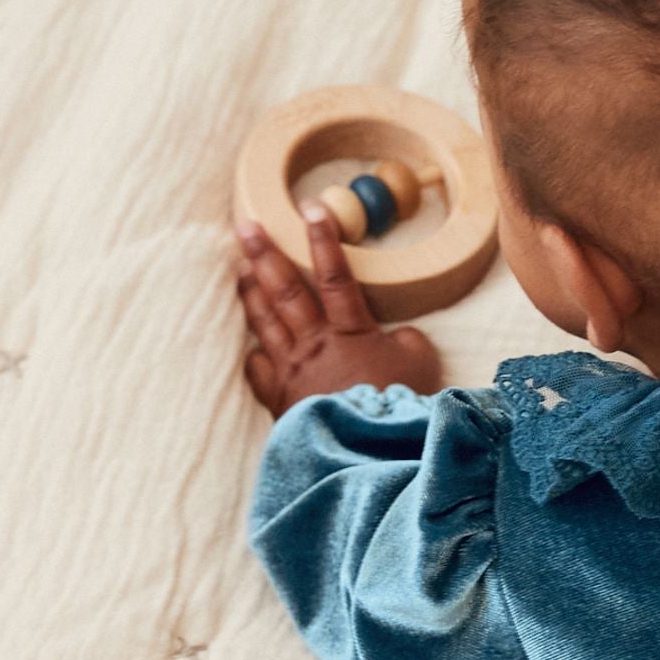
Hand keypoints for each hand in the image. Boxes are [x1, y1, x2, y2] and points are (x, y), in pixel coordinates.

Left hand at [236, 204, 442, 415]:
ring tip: (239, 267)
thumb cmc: (399, 408)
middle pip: (284, 291)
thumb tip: (396, 336)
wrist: (371, 451)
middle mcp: (315, 345)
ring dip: (250, 292)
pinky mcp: (281, 399)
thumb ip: (406, 341)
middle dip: (264, 253)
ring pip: (265, 323)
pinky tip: (251, 344)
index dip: (323, 239)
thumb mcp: (420, 365)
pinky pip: (258, 370)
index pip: (335, 275)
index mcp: (350, 332)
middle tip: (245, 224)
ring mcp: (293, 372)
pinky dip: (254, 354)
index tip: (310, 208)